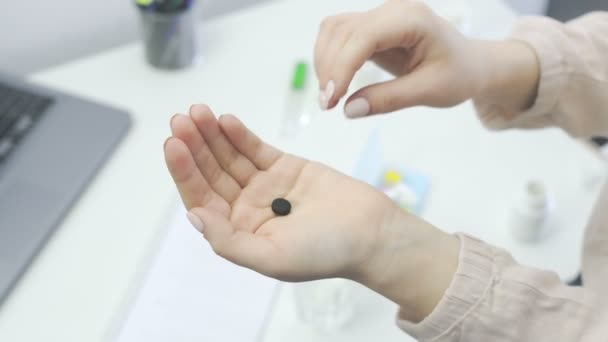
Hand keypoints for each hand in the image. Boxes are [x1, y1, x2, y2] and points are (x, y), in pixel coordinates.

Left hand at [164, 104, 400, 281]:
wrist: (371, 232)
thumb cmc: (326, 252)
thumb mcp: (272, 258)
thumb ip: (229, 241)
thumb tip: (193, 216)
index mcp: (239, 232)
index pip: (202, 198)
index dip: (185, 172)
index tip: (173, 145)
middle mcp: (247, 208)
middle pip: (212, 173)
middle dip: (194, 147)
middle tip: (180, 120)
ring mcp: (265, 186)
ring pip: (230, 156)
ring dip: (212, 135)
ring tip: (198, 112)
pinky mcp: (285, 167)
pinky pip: (256, 148)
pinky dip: (239, 134)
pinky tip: (224, 120)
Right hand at [315, 0, 538, 117]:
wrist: (470, 64)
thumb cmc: (458, 75)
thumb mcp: (430, 92)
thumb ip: (389, 99)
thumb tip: (348, 110)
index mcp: (412, 19)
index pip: (364, 36)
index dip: (342, 66)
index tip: (331, 99)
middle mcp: (392, 9)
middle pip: (343, 31)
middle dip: (330, 68)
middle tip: (328, 105)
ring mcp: (380, 15)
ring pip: (334, 29)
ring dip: (325, 62)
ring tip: (329, 96)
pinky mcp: (371, 27)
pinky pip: (338, 35)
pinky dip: (330, 57)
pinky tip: (335, 82)